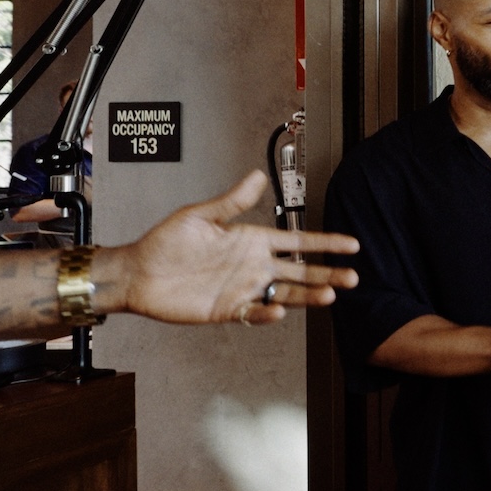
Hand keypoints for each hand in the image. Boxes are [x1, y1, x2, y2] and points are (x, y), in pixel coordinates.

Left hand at [107, 171, 358, 325]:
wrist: (137, 273)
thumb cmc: (164, 242)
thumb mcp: (199, 215)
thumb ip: (232, 200)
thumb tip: (257, 177)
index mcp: (252, 241)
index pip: (298, 241)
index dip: (326, 243)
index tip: (351, 245)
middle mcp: (254, 266)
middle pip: (301, 271)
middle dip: (329, 273)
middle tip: (353, 277)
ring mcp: (243, 289)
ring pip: (286, 294)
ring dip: (309, 296)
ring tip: (331, 295)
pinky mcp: (228, 310)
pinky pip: (254, 314)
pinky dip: (267, 314)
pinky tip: (279, 311)